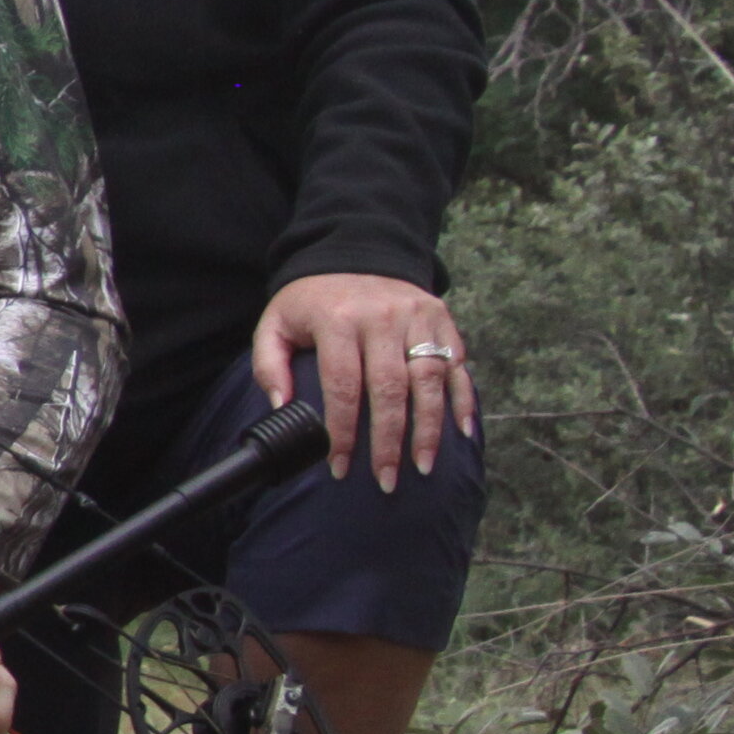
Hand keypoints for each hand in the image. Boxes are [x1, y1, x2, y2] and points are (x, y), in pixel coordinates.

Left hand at [252, 272, 473, 491]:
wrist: (353, 254)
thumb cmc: (311, 301)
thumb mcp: (275, 324)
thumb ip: (270, 365)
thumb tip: (282, 409)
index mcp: (337, 319)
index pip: (342, 385)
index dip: (343, 430)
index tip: (340, 466)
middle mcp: (382, 317)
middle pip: (390, 388)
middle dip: (389, 440)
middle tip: (387, 480)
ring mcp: (417, 317)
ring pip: (429, 379)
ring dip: (429, 429)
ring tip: (422, 466)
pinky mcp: (442, 318)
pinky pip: (457, 363)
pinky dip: (463, 399)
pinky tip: (461, 432)